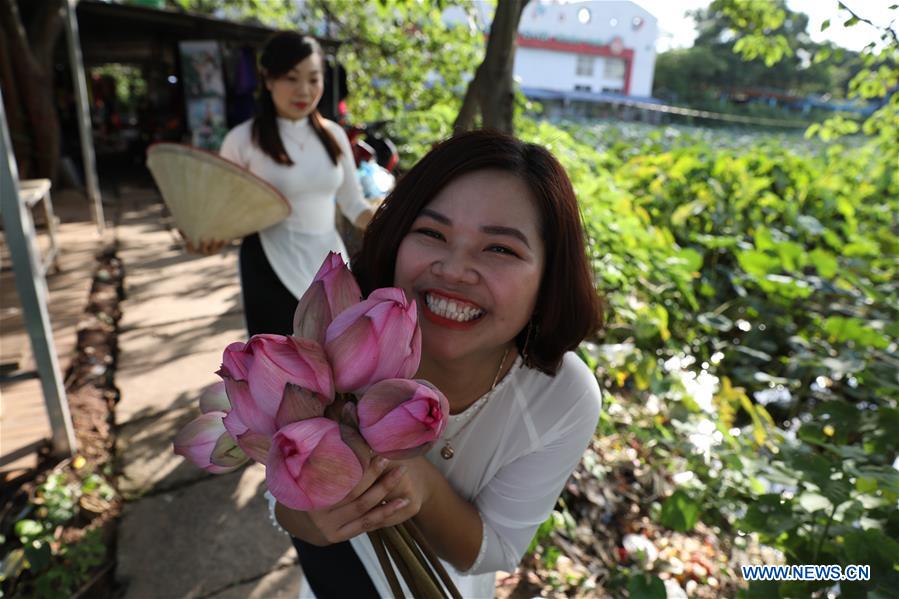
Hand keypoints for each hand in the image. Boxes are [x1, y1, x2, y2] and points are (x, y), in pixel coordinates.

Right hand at [179, 229, 226, 254]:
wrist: (210, 243)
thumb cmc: (196, 240)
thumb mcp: (190, 237)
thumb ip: (184, 234)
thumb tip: (177, 228)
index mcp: (195, 251)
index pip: (190, 251)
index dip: (189, 246)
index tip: (188, 239)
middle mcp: (203, 252)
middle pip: (203, 250)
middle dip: (203, 245)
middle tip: (203, 238)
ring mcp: (211, 252)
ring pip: (213, 250)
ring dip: (214, 244)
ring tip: (214, 238)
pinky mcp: (218, 249)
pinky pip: (221, 247)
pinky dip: (223, 243)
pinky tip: (225, 239)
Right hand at [300, 455, 421, 544]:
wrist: (305, 513)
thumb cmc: (316, 479)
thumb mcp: (315, 466)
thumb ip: (329, 451)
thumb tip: (348, 419)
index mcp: (308, 491)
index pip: (338, 477)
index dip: (357, 463)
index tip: (372, 449)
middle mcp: (316, 512)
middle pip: (351, 492)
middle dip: (373, 474)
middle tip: (388, 457)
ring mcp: (327, 527)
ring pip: (362, 508)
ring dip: (384, 490)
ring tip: (401, 472)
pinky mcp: (338, 536)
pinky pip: (367, 524)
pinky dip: (386, 512)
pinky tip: (403, 501)